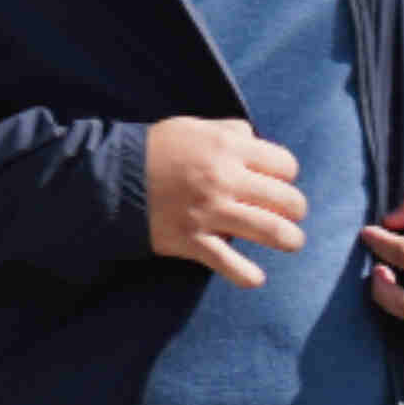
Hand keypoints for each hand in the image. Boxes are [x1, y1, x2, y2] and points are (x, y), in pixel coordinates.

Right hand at [147, 113, 306, 286]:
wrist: (109, 178)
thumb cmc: (155, 150)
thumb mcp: (193, 127)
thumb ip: (229, 131)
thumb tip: (255, 139)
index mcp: (228, 148)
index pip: (285, 166)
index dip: (286, 176)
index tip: (276, 184)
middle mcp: (224, 179)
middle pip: (287, 200)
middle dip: (294, 210)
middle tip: (287, 215)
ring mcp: (209, 212)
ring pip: (272, 232)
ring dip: (290, 240)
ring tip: (290, 242)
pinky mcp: (191, 240)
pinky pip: (230, 264)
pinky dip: (247, 276)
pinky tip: (254, 277)